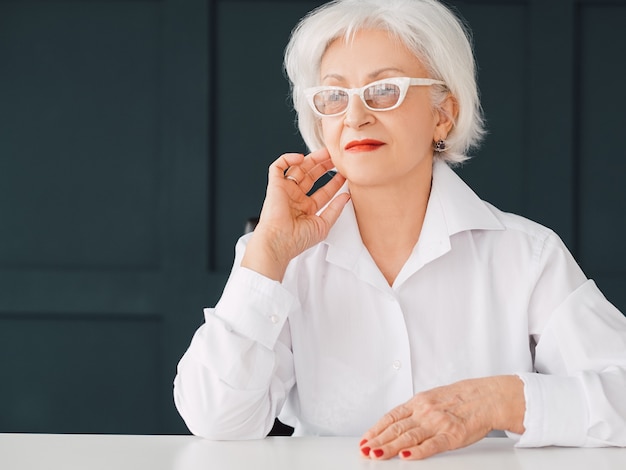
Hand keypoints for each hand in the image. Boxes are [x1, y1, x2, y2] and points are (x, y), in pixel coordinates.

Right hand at [242, 148, 349, 280]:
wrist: (279, 242)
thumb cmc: (297, 239)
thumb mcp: (323, 225)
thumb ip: (335, 209)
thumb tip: (346, 196)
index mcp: (306, 209)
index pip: (323, 191)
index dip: (334, 182)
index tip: (344, 174)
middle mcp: (295, 198)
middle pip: (311, 176)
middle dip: (324, 165)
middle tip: (335, 157)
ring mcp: (285, 190)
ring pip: (298, 168)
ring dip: (311, 159)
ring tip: (325, 152)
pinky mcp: (274, 185)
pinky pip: (278, 166)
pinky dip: (287, 159)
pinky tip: (300, 157)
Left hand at [359, 375, 524, 459]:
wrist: (485, 397)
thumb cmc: (460, 398)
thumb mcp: (432, 398)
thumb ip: (415, 410)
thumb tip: (396, 422)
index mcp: (418, 402)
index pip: (391, 417)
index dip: (376, 429)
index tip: (365, 439)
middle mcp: (424, 412)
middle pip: (396, 428)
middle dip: (378, 441)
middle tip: (365, 450)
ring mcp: (437, 423)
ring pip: (409, 437)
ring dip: (390, 447)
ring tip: (377, 455)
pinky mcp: (451, 435)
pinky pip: (432, 445)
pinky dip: (418, 451)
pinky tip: (406, 456)